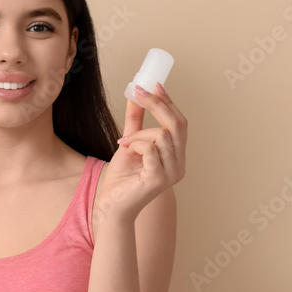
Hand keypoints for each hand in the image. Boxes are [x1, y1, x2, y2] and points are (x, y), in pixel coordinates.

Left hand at [101, 81, 186, 221]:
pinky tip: (125, 149)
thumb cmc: (121, 180)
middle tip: (139, 93)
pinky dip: (135, 144)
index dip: (169, 103)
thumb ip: (136, 122)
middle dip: (158, 105)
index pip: (180, 124)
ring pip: (162, 135)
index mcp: (176, 157)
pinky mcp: (159, 179)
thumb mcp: (130, 144)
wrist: (111, 206)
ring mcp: (172, 173)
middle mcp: (179, 165)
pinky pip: (150, 148)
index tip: (155, 85)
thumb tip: (136, 97)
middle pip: (178, 125)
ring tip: (125, 142)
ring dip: (139, 133)